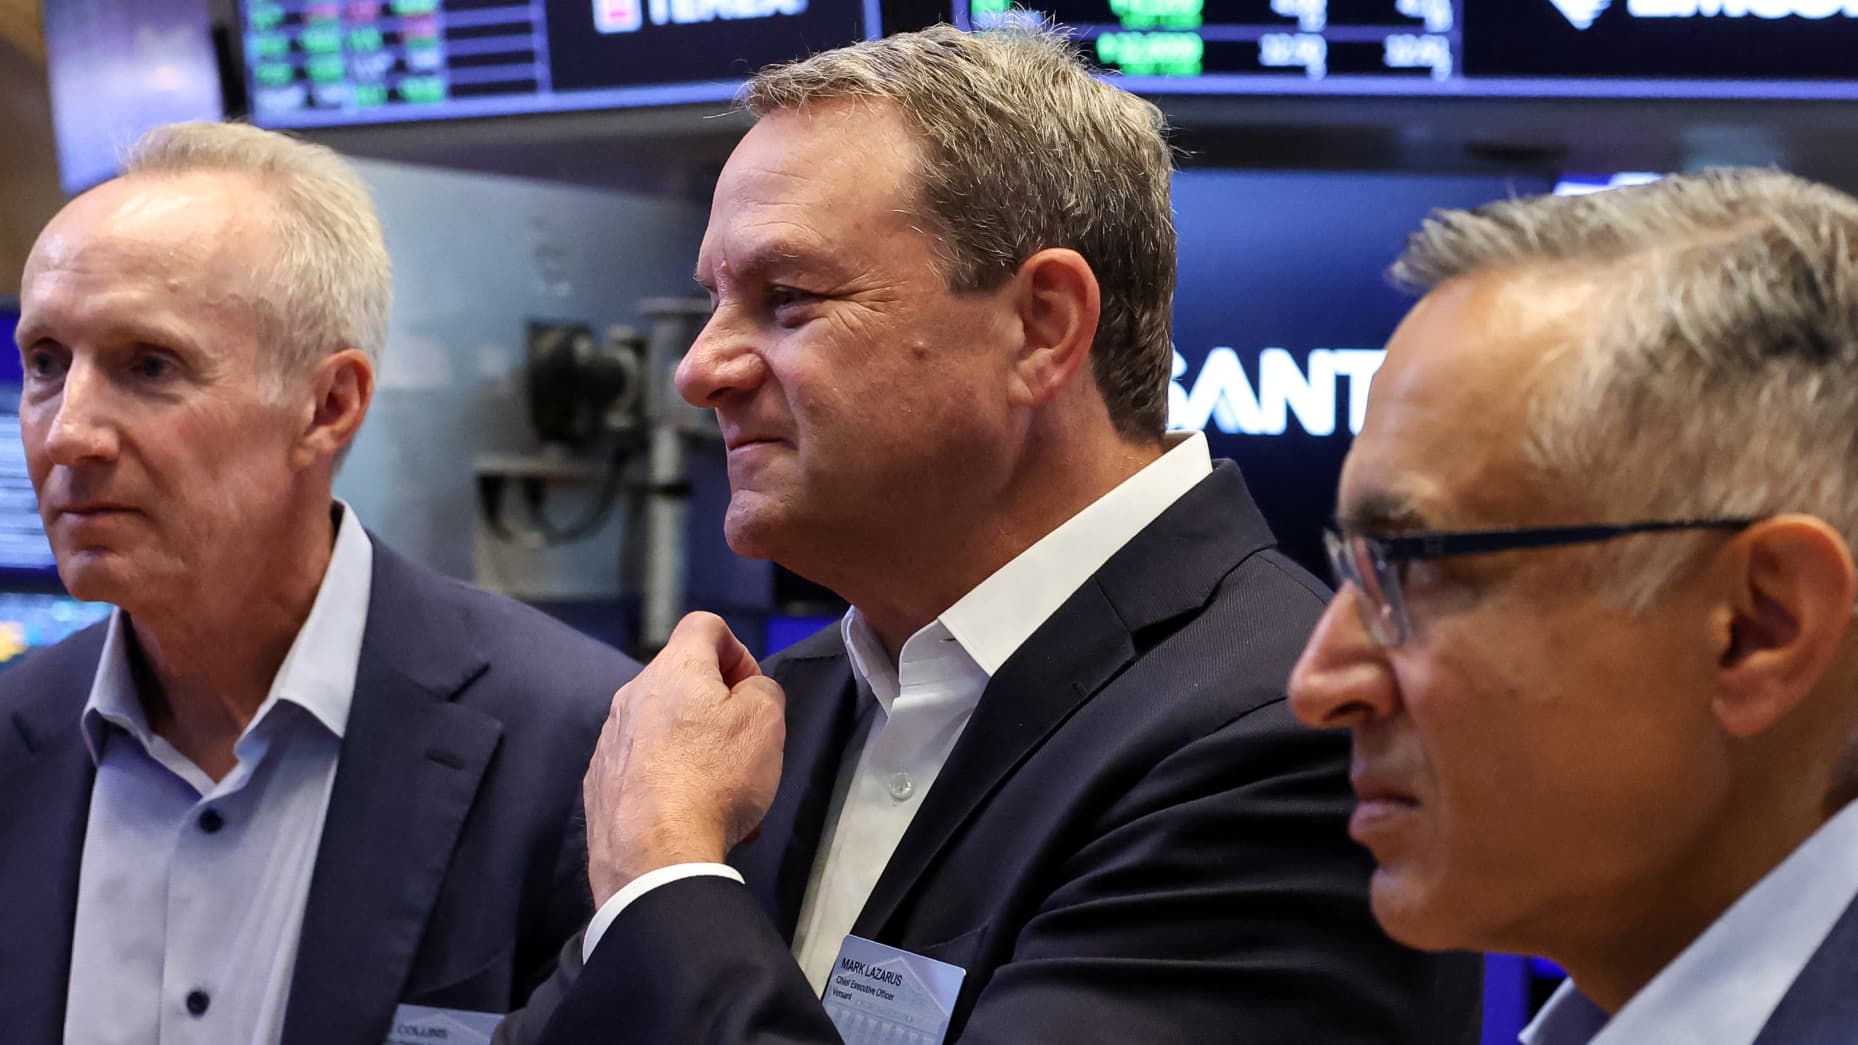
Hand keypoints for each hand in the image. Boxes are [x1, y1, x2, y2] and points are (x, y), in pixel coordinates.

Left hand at [584, 611, 786, 904]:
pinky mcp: (600, 781)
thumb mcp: (767, 722)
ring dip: (696, 747)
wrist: (654, 858)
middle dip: (718, 707)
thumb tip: (747, 690)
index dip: (738, 650)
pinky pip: (642, 765)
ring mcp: (611, 739)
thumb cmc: (716, 780)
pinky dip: (669, 779)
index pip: (705, 625)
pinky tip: (689, 813)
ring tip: (722, 794)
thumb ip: (763, 689)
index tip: (749, 692)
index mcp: (674, 670)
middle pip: (683, 679)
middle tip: (742, 747)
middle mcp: (633, 695)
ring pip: (664, 726)